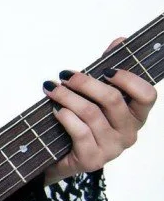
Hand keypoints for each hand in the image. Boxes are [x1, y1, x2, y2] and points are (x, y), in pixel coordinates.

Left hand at [41, 40, 155, 183]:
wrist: (58, 157)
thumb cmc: (80, 122)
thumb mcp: (95, 96)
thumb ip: (108, 69)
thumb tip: (120, 40)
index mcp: (136, 115)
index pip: (147, 95)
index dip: (128, 79)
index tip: (105, 69)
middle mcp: (130, 133)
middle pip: (113, 100)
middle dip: (85, 83)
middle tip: (65, 75)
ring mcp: (113, 148)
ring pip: (92, 114)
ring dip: (67, 97)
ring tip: (52, 89)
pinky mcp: (93, 159)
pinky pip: (80, 132)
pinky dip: (65, 116)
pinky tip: (55, 109)